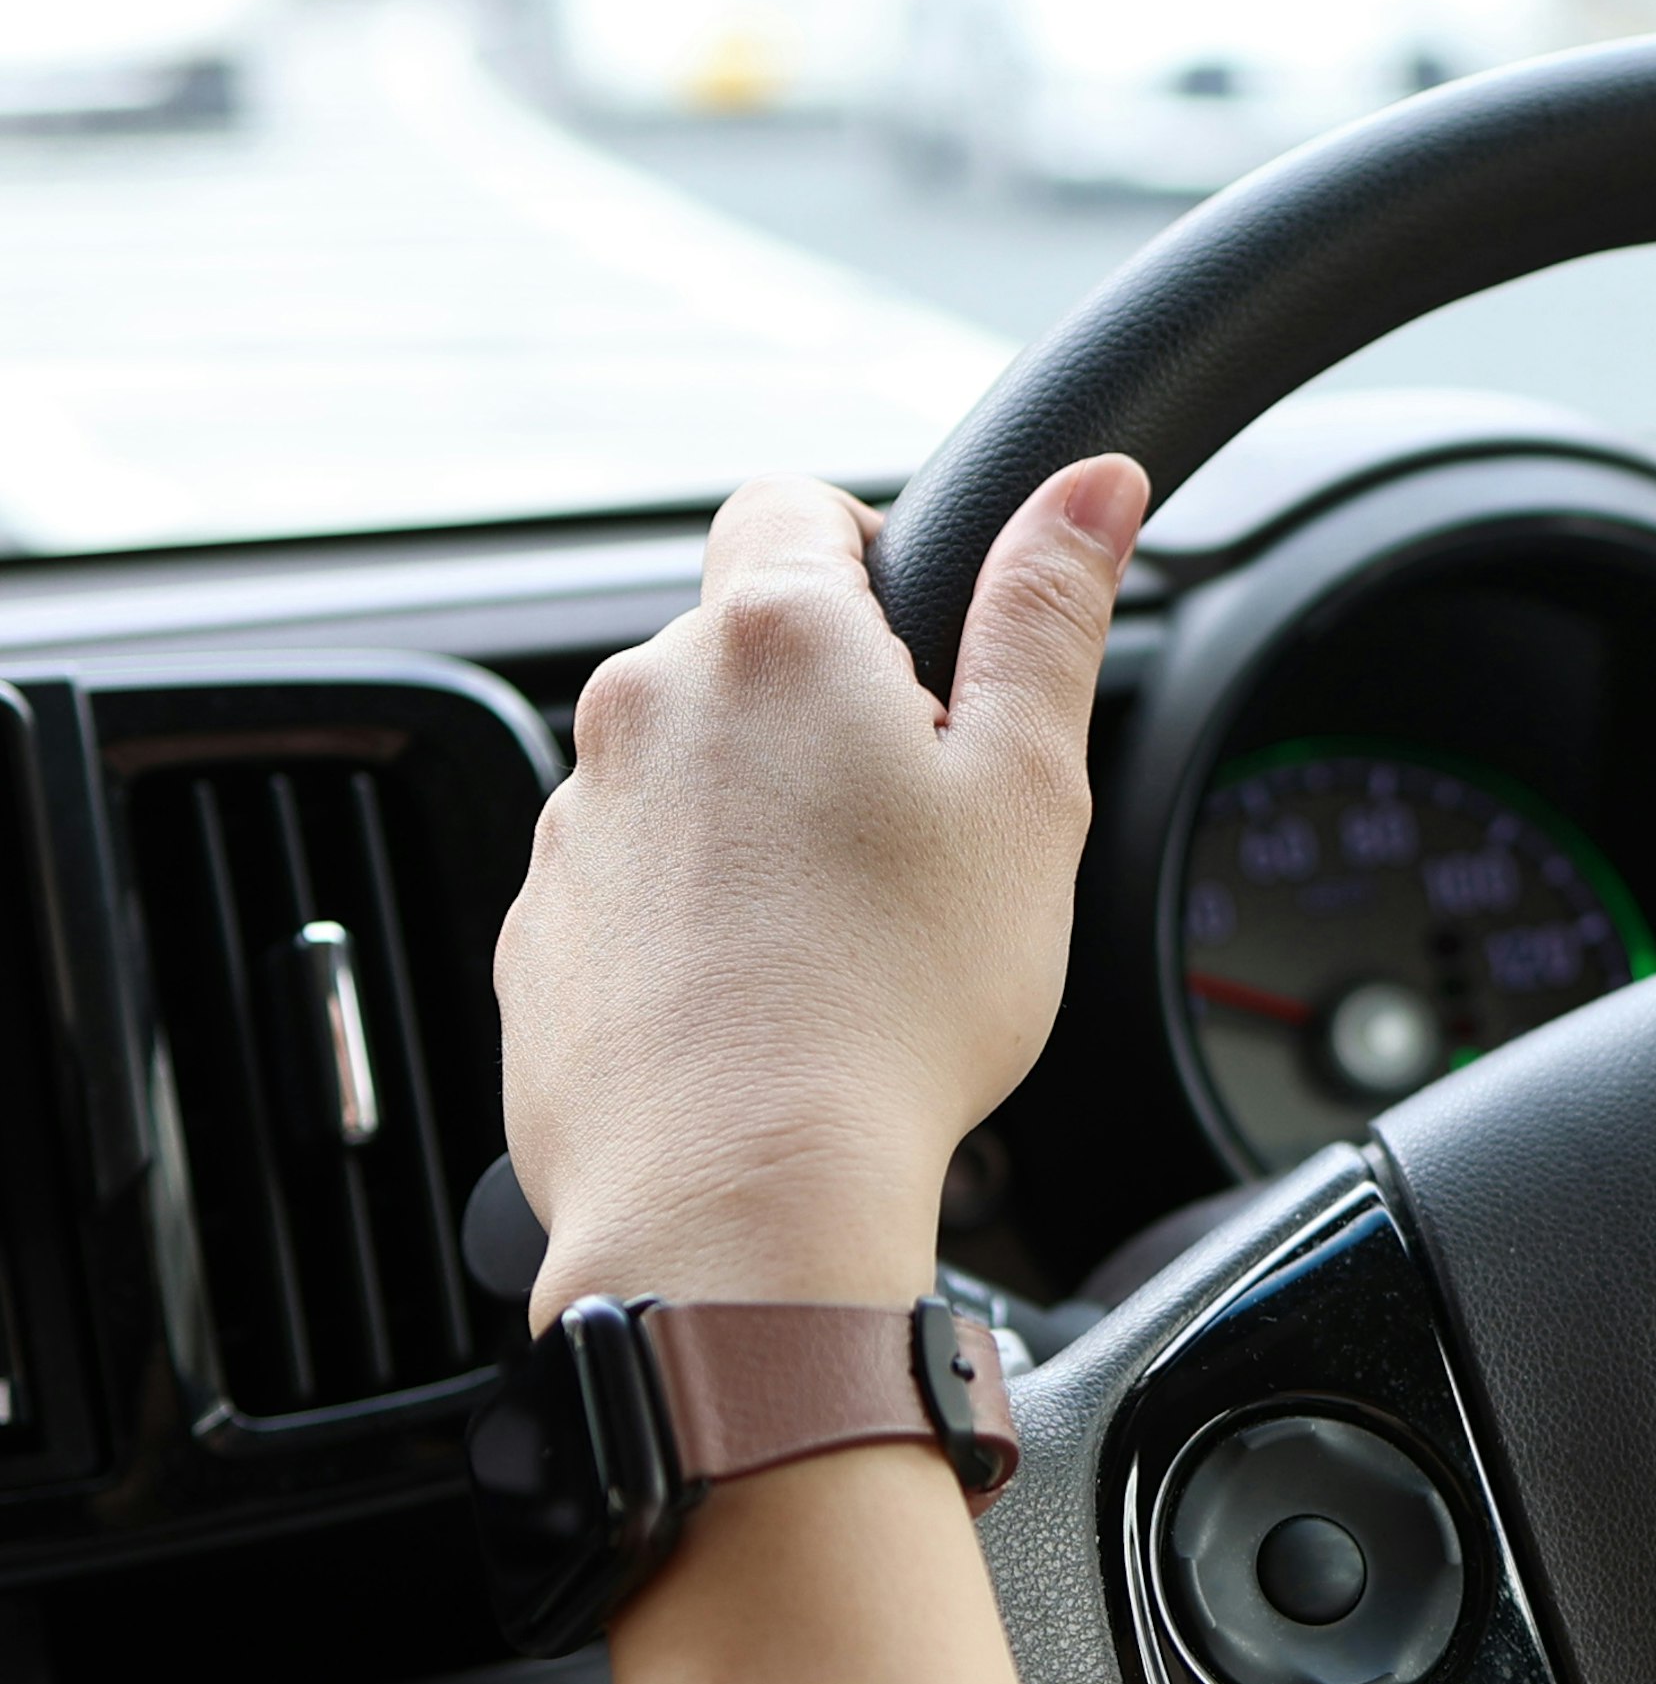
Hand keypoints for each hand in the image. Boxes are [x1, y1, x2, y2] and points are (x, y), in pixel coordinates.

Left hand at [499, 458, 1145, 1323]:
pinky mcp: (539, 933)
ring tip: (844, 937)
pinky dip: (693, 919)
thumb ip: (1048, 613)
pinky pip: (630, 885)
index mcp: (773, 642)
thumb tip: (1088, 485)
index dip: (870, 557)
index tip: (925, 653)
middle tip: (919, 829)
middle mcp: (645, 706)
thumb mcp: (1030, 793)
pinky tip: (769, 1000)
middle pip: (740, 649)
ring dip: (755, 818)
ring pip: (684, 773)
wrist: (744, 1197)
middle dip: (827, 711)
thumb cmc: (900, 1005)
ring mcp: (575, 822)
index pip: (795, 504)